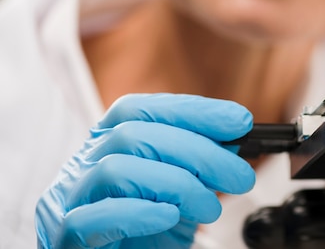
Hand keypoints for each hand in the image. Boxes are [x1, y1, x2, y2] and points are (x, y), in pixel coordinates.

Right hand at [35, 93, 255, 248]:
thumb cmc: (142, 232)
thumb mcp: (176, 191)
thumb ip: (195, 164)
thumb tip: (232, 138)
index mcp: (105, 143)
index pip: (141, 108)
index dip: (192, 110)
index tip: (238, 120)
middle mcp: (82, 163)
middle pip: (134, 134)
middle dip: (199, 151)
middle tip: (240, 175)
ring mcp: (68, 198)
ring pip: (116, 169)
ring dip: (177, 184)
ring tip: (210, 207)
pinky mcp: (64, 236)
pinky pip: (93, 218)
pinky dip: (139, 213)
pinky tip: (170, 217)